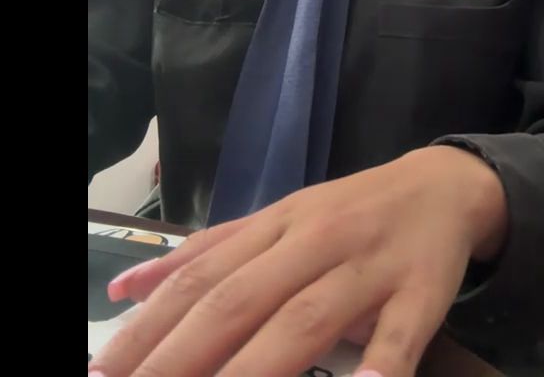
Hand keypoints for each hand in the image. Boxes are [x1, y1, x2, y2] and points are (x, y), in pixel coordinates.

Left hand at [88, 146, 507, 376]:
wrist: (443, 185)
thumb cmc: (351, 212)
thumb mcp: (279, 219)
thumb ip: (208, 250)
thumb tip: (126, 286)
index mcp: (277, 225)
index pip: (202, 278)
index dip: (148, 328)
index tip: (100, 374)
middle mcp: (315, 240)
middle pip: (241, 300)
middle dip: (180, 358)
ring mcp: (368, 265)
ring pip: (306, 319)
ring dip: (255, 370)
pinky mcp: (421, 290)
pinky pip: (398, 334)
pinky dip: (379, 367)